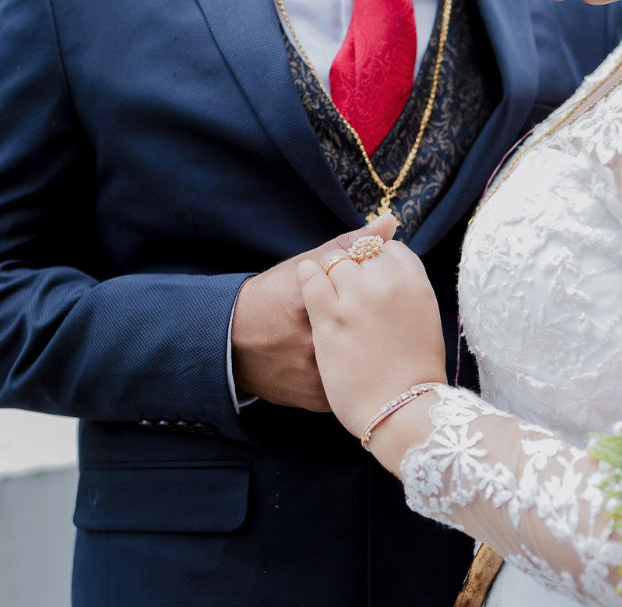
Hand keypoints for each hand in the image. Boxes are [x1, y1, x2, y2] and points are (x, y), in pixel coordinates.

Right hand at [231, 216, 398, 411]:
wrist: (232, 342)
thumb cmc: (270, 298)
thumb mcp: (303, 265)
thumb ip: (348, 245)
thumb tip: (389, 223)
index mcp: (312, 304)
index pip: (369, 294)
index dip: (379, 290)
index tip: (376, 288)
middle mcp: (313, 342)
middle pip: (370, 329)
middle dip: (377, 322)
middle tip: (375, 315)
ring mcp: (316, 374)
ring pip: (366, 360)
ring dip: (371, 348)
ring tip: (371, 336)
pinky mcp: (319, 398)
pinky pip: (354, 386)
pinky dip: (359, 372)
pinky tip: (359, 359)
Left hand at [296, 223, 446, 438]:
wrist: (399, 411)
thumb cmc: (416, 368)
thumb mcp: (422, 318)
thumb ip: (404, 270)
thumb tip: (388, 220)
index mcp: (416, 282)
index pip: (391, 250)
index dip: (378, 263)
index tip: (374, 280)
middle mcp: (389, 284)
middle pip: (363, 254)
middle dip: (356, 268)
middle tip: (354, 295)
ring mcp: (358, 300)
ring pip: (337, 263)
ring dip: (331, 273)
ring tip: (332, 297)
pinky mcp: (330, 318)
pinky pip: (311, 278)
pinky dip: (307, 277)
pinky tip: (307, 287)